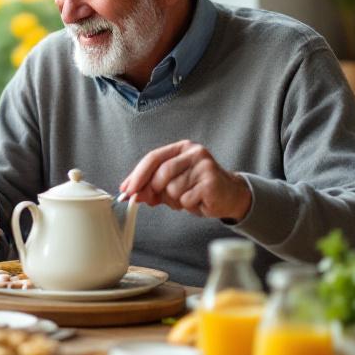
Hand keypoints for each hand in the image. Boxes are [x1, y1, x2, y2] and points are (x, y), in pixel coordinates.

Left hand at [120, 141, 252, 220]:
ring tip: (187, 198)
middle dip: (155, 190)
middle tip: (158, 200)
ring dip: (175, 200)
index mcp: (182, 148)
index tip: (126, 190)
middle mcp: (194, 153)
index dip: (137, 175)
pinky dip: (188, 205)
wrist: (229, 196)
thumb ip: (151, 186)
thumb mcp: (171, 184)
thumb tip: (129, 193)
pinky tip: (198, 201)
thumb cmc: (197, 188)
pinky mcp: (211, 182)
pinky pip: (186, 199)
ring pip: (173, 189)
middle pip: (162, 173)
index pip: (153, 157)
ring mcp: (204, 166)